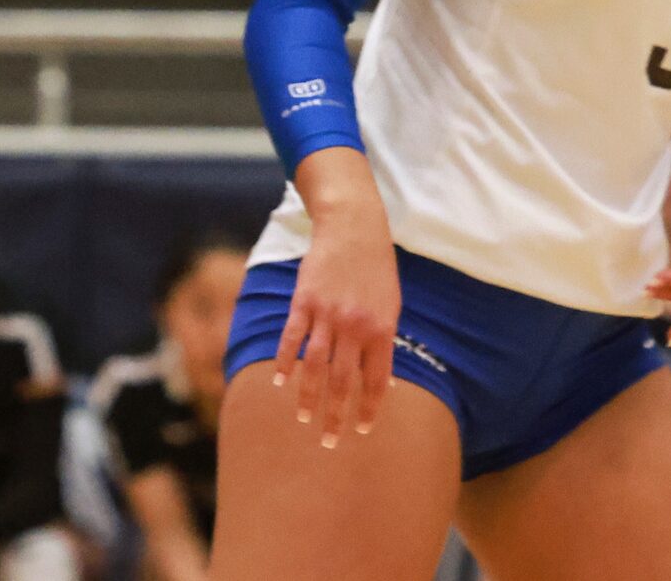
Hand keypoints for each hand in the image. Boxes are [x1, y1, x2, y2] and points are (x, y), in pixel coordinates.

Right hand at [273, 168, 400, 450]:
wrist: (354, 228)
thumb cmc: (376, 270)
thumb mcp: (391, 306)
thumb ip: (383, 343)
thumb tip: (384, 382)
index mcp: (381, 330)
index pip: (375, 381)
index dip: (368, 409)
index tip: (360, 430)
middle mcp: (355, 326)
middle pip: (343, 381)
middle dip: (336, 416)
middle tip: (330, 442)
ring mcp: (327, 314)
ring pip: (315, 366)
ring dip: (308, 397)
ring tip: (302, 420)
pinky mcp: (303, 301)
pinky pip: (292, 338)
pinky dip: (285, 362)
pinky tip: (280, 382)